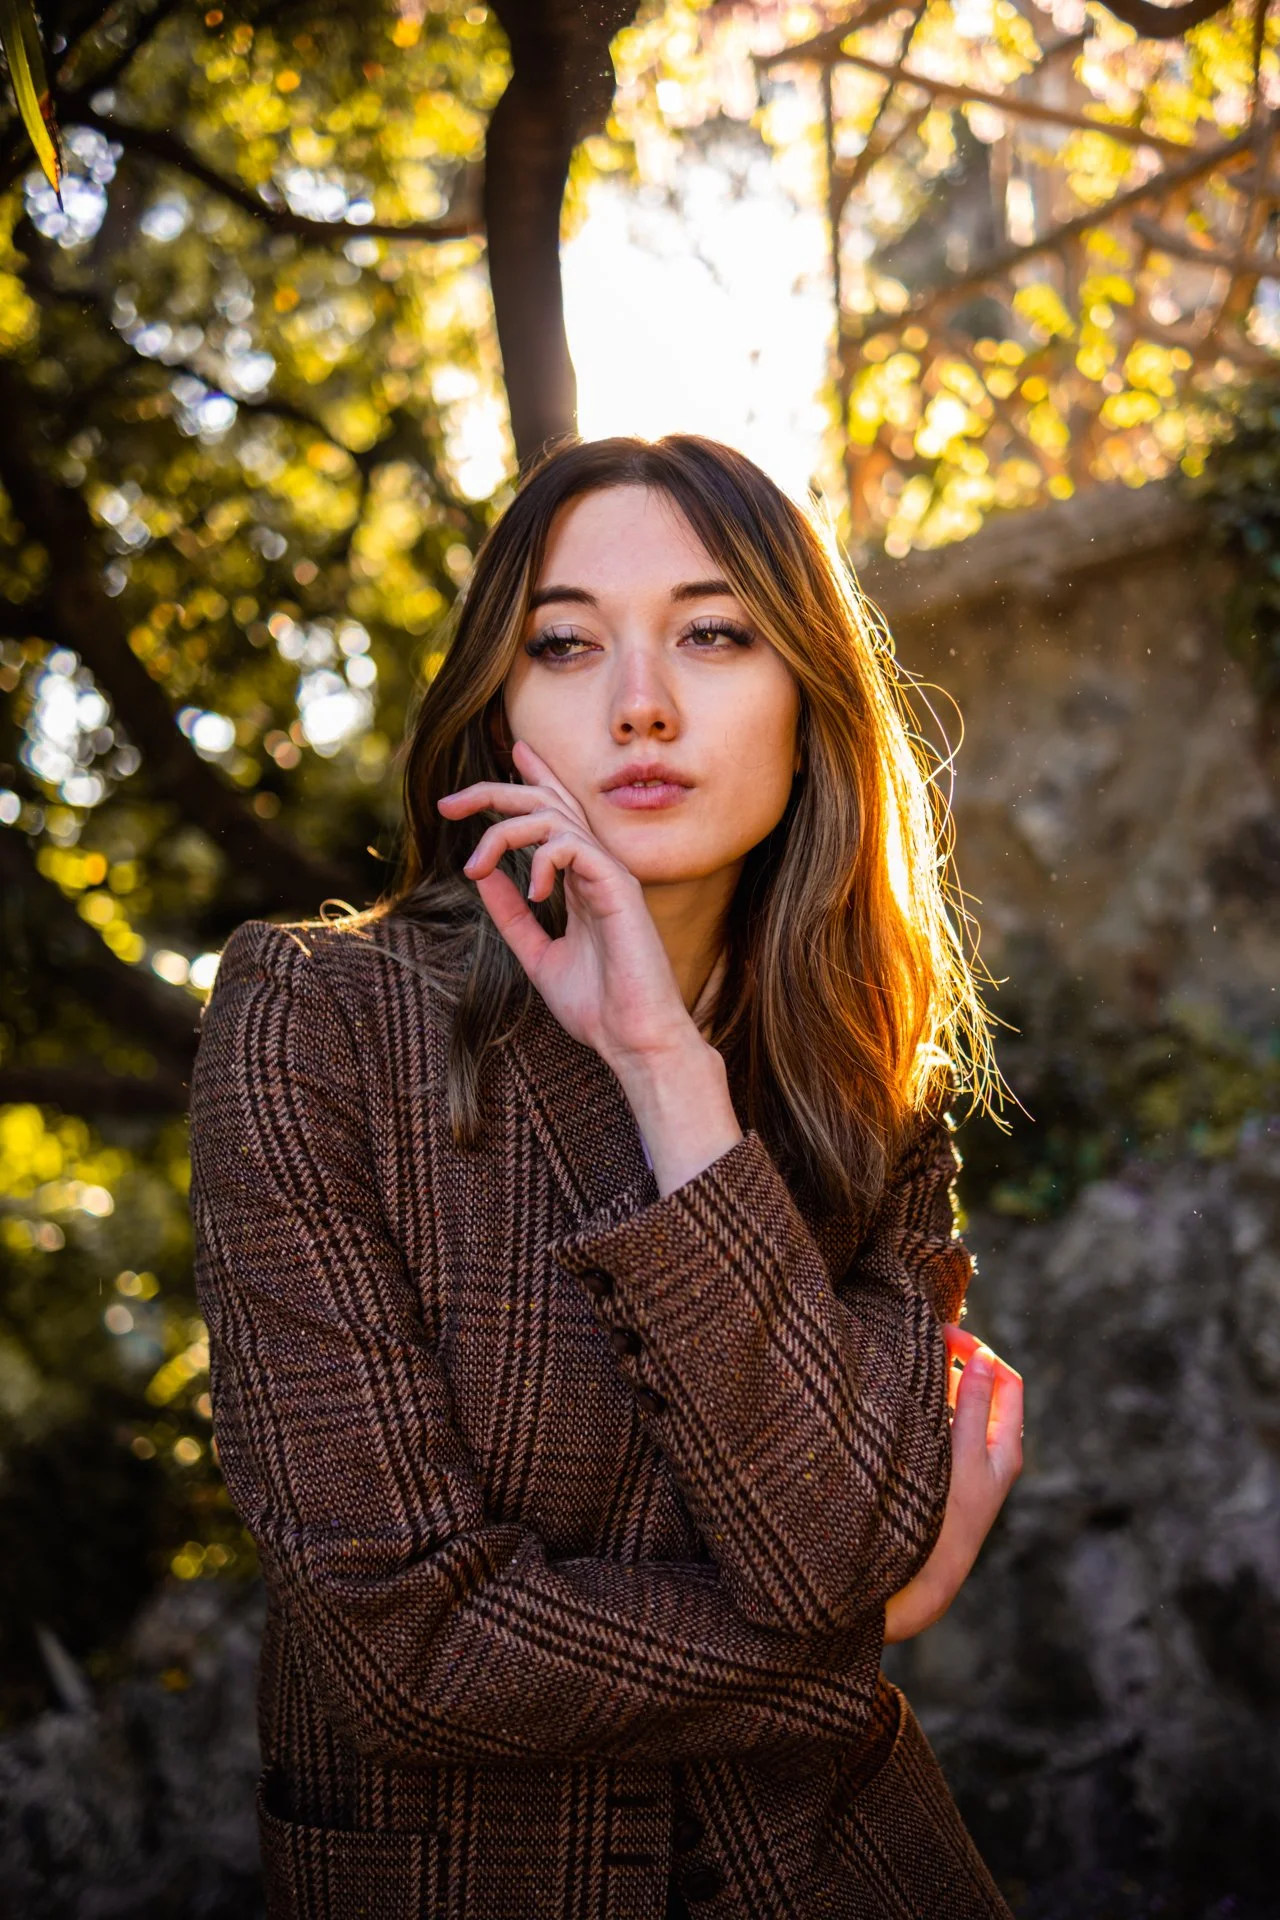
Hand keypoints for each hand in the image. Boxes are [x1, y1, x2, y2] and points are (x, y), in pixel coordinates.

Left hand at [437, 738, 700, 1071]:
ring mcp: (609, 874)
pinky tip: (532, 893)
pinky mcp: (617, 886)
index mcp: (583, 880)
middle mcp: (597, 868)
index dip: (532, 780)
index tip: (505, 756)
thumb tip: (483, 876)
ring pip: (550, 818)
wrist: (632, 1038)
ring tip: (474, 867)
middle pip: (546, 803)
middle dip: (494, 792)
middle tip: (448, 804)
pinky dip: (540, 860)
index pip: (557, 815)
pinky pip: (570, 846)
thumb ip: (512, 915)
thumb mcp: (537, 955)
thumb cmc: (596, 1006)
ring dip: (502, 833)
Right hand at [883, 1327, 1022, 1643]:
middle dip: (954, 1362)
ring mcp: (962, 1465)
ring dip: (935, 1385)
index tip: (944, 1334)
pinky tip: (898, 1405)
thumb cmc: (946, 1521)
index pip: (1006, 1379)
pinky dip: (922, 1408)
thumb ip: (971, 1406)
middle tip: (920, 1344)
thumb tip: (983, 1356)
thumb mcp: (962, 1458)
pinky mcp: (938, 1476)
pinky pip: (935, 1427)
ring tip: (906, 1368)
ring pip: (955, 1407)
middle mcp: (989, 1454)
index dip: (980, 1350)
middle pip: (981, 1389)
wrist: (918, 1585)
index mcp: (1006, 1447)